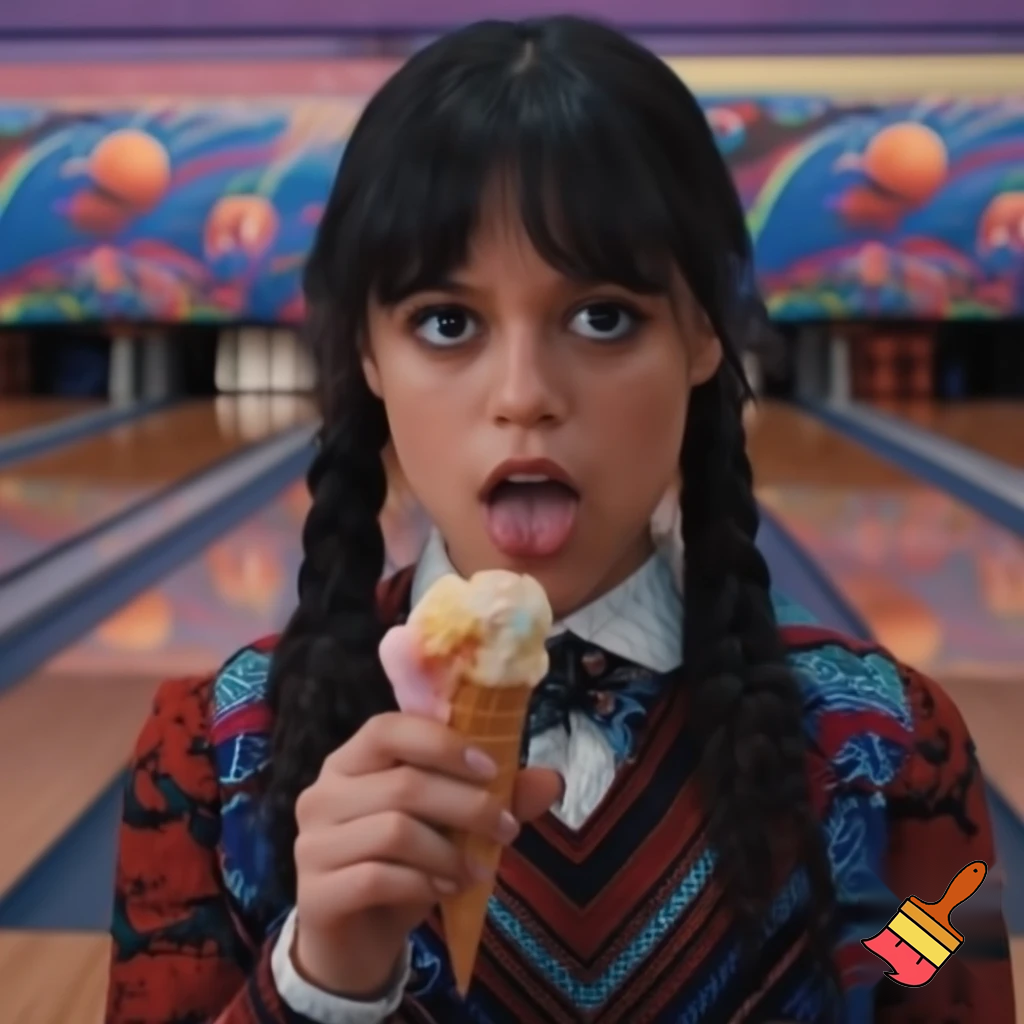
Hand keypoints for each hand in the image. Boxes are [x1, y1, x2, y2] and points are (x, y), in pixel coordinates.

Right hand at [291, 628, 560, 998]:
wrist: (353, 941)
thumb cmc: (401, 865)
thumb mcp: (448, 826)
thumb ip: (493, 797)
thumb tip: (552, 780)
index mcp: (351, 760)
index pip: (388, 728)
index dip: (442, 743)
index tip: (491, 768)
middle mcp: (323, 793)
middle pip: (403, 784)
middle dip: (467, 806)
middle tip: (507, 829)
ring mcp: (311, 843)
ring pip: (394, 831)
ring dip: (449, 851)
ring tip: (478, 869)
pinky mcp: (314, 892)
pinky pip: (377, 878)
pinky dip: (423, 883)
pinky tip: (448, 890)